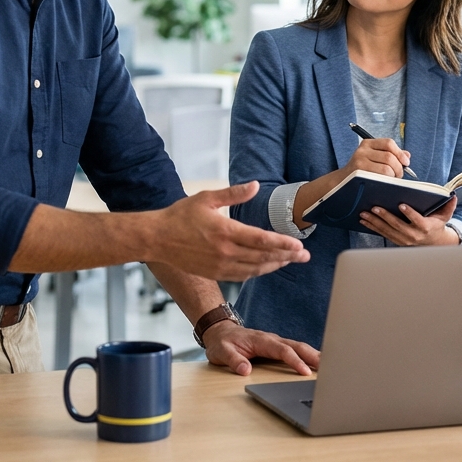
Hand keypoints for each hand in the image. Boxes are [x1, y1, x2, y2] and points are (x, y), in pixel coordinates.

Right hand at [149, 182, 309, 281]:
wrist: (157, 239)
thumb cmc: (180, 216)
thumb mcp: (206, 198)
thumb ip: (233, 193)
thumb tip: (256, 185)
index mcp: (225, 231)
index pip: (261, 239)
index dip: (283, 244)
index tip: (299, 246)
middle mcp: (225, 251)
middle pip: (263, 256)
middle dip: (287, 256)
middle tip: (304, 256)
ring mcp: (220, 265)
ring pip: (255, 269)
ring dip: (274, 264)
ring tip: (290, 260)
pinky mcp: (215, 273)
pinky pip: (243, 275)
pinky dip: (258, 271)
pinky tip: (267, 266)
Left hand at [203, 321, 320, 375]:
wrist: (220, 332)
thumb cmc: (222, 343)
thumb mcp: (222, 353)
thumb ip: (234, 360)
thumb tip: (245, 370)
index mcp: (261, 340)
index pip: (282, 351)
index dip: (295, 361)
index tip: (305, 372)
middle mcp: (271, 339)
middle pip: (296, 346)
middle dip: (312, 356)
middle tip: (329, 367)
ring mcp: (275, 341)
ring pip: (298, 346)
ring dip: (313, 354)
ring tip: (330, 365)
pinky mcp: (277, 345)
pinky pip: (295, 348)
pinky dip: (307, 354)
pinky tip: (317, 362)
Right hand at [343, 138, 410, 178]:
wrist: (343, 180)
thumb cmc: (362, 169)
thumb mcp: (374, 157)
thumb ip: (390, 154)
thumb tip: (407, 155)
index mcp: (368, 143)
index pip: (388, 143)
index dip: (400, 153)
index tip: (406, 162)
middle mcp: (363, 150)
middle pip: (389, 157)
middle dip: (398, 168)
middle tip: (399, 175)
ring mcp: (359, 162)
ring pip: (386, 169)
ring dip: (393, 176)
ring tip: (393, 180)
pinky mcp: (359, 174)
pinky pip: (379, 178)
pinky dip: (387, 181)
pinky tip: (387, 183)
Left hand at [359, 195, 459, 245]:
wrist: (433, 243)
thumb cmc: (437, 225)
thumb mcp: (445, 216)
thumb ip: (448, 206)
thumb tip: (452, 196)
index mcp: (425, 227)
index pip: (417, 220)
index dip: (410, 213)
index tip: (402, 205)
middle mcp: (413, 235)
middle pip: (397, 225)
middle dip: (385, 216)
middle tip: (375, 208)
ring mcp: (403, 239)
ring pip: (387, 230)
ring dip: (375, 222)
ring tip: (364, 214)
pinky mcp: (396, 240)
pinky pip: (383, 234)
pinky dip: (372, 227)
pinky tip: (363, 221)